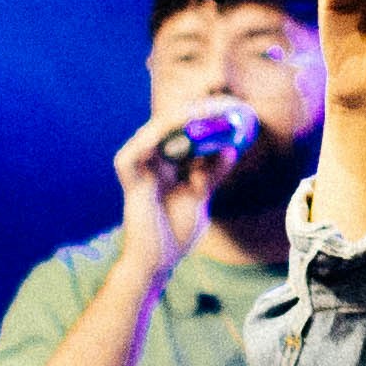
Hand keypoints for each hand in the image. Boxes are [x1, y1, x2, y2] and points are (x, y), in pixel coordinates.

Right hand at [103, 104, 229, 282]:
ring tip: (207, 112)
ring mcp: (139, 165)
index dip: (210, 116)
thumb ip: (212, 173)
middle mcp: (152, 158)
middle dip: (201, 111)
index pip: (188, 129)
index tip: (236, 109)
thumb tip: (231, 148)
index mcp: (168, 161)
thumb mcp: (201, 196)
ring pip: (157, 130)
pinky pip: (137, 150)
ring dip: (182, 119)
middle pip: (174, 124)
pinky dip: (155, 137)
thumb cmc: (176, 231)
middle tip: (227, 105)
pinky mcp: (129, 176)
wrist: (158, 261)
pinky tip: (178, 128)